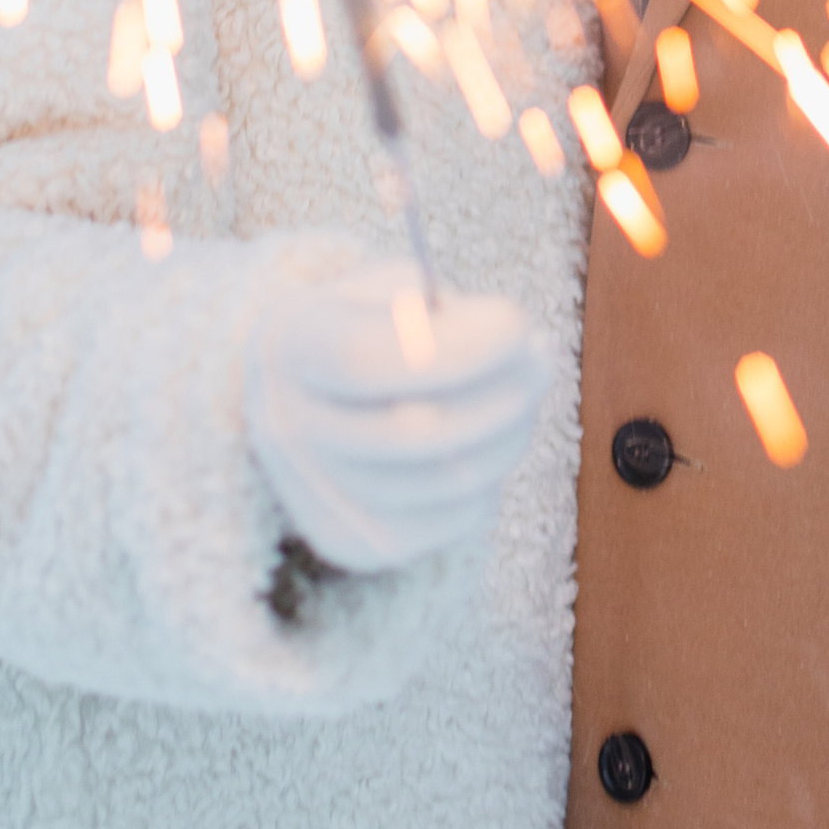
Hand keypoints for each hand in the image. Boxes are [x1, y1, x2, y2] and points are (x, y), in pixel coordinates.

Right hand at [244, 268, 550, 576]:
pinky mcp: (362, 542)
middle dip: (504, 391)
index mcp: (288, 348)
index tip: (518, 321)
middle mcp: (287, 431)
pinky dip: (492, 476)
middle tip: (541, 358)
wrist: (301, 393)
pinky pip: (458, 518)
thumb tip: (499, 343)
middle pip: (417, 432)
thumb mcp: (381, 285)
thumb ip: (429, 303)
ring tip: (524, 391)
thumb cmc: (362, 323)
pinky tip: (489, 437)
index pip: (368, 359)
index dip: (459, 345)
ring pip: (450, 480)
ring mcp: (320, 498)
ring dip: (511, 432)